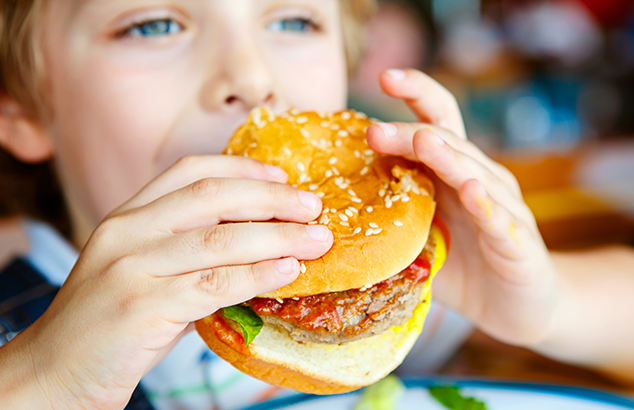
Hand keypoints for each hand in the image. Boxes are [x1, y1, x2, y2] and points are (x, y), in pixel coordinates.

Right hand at [2, 155, 332, 409]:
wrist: (53, 375)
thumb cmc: (110, 327)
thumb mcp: (146, 274)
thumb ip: (191, 256)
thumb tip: (261, 246)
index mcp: (128, 217)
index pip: (190, 172)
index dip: (243, 168)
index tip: (283, 177)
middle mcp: (127, 233)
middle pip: (212, 197)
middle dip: (271, 199)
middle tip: (315, 207)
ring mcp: (131, 268)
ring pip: (219, 240)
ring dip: (277, 237)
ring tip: (318, 240)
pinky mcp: (140, 307)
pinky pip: (213, 284)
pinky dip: (257, 275)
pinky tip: (287, 271)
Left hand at [366, 69, 557, 346]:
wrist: (517, 308)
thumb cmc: (464, 267)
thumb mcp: (420, 239)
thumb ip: (391, 218)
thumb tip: (331, 210)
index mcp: (454, 174)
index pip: (437, 122)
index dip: (417, 94)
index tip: (384, 77)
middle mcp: (481, 181)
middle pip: (448, 144)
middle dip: (410, 133)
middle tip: (374, 130)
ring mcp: (503, 209)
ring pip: (475, 174)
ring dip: (447, 157)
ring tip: (422, 142)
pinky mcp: (518, 243)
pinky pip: (500, 220)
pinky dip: (486, 205)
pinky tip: (471, 191)